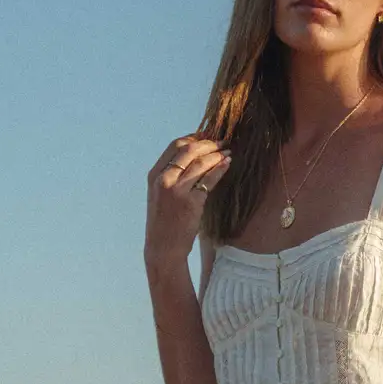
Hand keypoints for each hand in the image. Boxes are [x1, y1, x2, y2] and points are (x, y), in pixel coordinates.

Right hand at [144, 134, 231, 263]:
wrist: (163, 247)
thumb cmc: (165, 222)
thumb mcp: (161, 195)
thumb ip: (172, 177)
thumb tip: (193, 159)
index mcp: (154, 175)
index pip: (175, 146)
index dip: (194, 137)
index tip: (208, 136)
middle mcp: (163, 179)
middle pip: (188, 149)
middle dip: (208, 142)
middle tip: (222, 141)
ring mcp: (176, 190)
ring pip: (200, 162)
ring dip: (217, 154)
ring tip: (228, 151)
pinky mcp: (191, 202)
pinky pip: (209, 179)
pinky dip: (220, 169)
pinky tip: (227, 164)